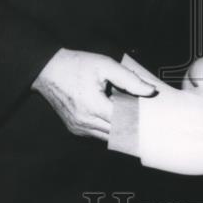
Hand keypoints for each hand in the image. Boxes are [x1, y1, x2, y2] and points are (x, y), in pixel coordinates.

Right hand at [32, 48, 156, 141]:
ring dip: (122, 131)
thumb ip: (129, 79)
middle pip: (118, 134)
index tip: (154, 119)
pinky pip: (97, 135)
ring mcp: (78, 128)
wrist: (47, 70)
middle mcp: (85, 121)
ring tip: (136, 121)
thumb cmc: (76, 65)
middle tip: (150, 122)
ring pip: (108, 138)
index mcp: (94, 106)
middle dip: (134, 128)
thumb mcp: (105, 65)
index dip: (140, 121)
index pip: (125, 122)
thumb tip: (150, 91)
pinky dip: (109, 130)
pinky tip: (119, 120)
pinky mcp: (75, 128)